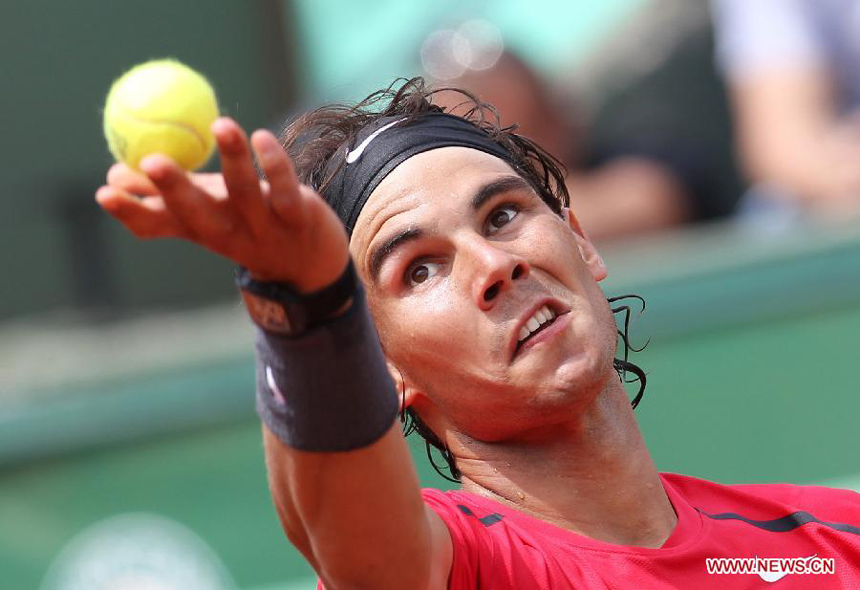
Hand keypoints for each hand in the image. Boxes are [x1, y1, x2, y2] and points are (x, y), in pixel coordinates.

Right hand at [95, 117, 349, 292]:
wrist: (311, 263)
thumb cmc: (246, 225)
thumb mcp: (205, 215)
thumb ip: (164, 198)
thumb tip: (114, 174)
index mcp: (198, 229)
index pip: (158, 226)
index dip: (132, 211)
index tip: (103, 192)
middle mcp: (228, 231)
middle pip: (198, 213)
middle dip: (173, 188)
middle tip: (150, 161)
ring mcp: (264, 226)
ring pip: (246, 193)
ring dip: (234, 158)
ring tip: (221, 125)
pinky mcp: (298, 216)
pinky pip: (285, 187)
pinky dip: (275, 162)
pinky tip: (262, 137)